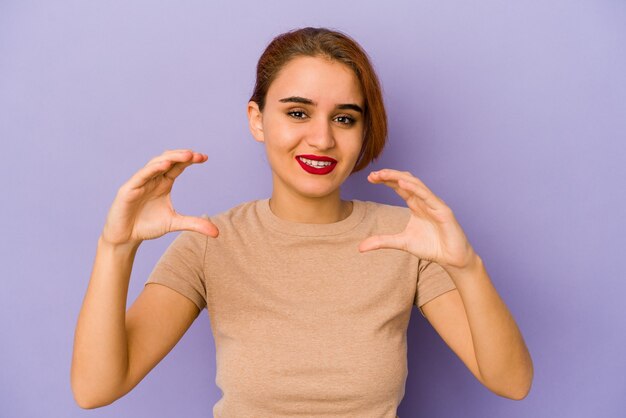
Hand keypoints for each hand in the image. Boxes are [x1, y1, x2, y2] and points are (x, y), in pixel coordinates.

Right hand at [101, 149, 218, 246]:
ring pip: (155, 164)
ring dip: (170, 158)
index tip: (205, 157)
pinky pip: (141, 175)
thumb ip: (194, 224)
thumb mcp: (175, 223)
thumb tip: (217, 232)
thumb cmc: (147, 226)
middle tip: (197, 155)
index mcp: (163, 183)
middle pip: (168, 160)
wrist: (125, 237)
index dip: (189, 160)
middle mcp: (152, 179)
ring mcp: (140, 182)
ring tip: (185, 155)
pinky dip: (152, 169)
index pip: (177, 166)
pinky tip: (164, 164)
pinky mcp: (128, 189)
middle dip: (182, 156)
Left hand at [358, 169, 475, 269]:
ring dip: (399, 177)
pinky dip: (415, 188)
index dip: (386, 181)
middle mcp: (425, 200)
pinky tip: (402, 182)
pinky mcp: (443, 210)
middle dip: (389, 176)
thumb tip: (360, 247)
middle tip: (373, 174)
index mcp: (416, 204)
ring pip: (416, 184)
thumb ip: (382, 241)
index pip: (399, 187)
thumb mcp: (401, 243)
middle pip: (406, 181)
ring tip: (384, 174)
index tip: (370, 178)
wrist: (452, 259)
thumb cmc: (431, 247)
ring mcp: (434, 203)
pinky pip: (428, 196)